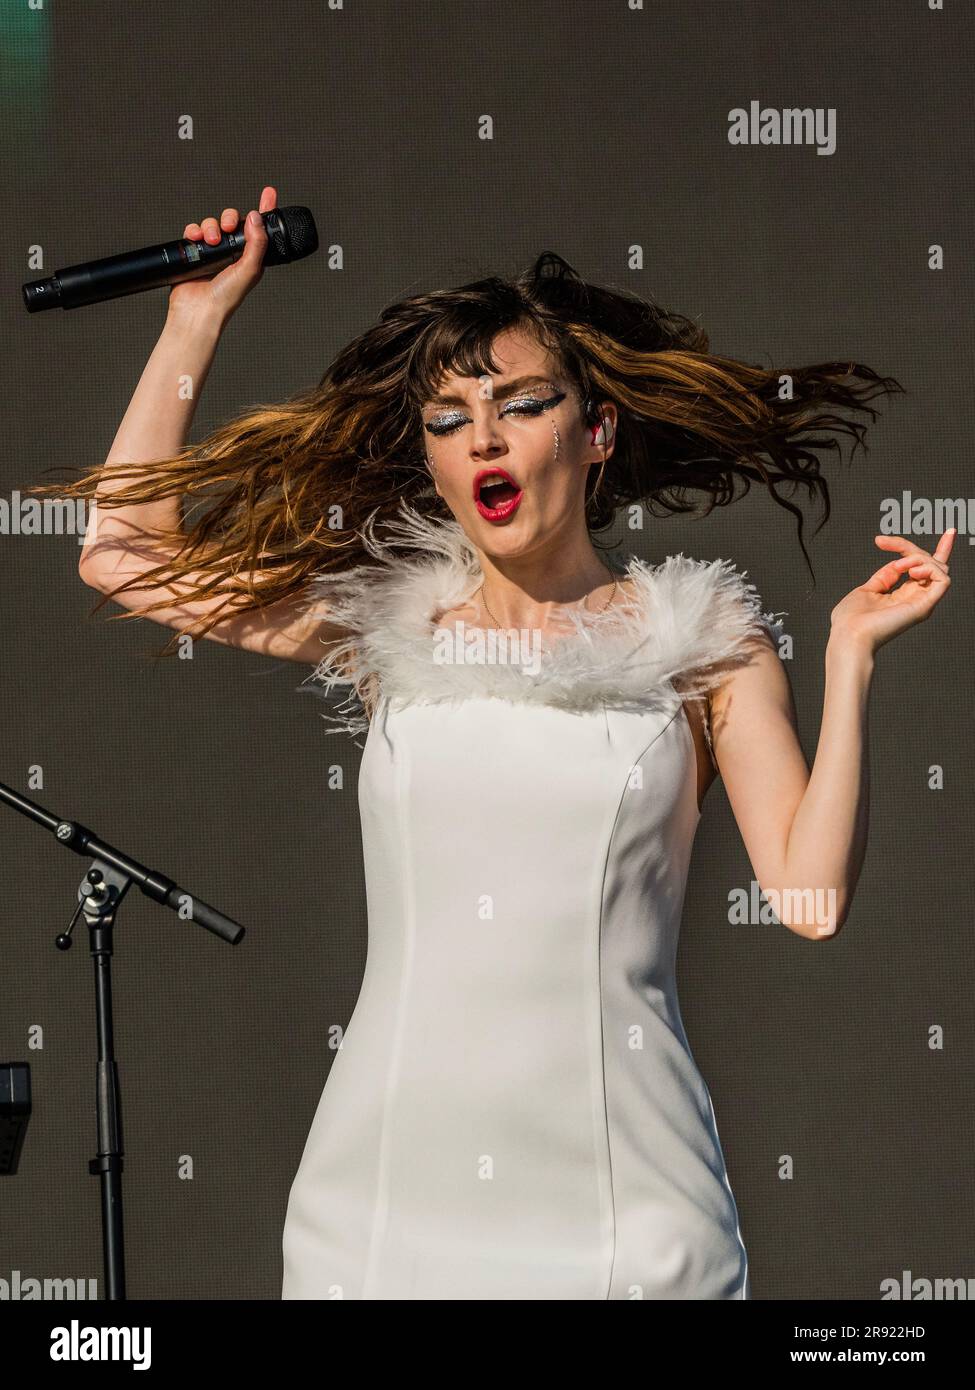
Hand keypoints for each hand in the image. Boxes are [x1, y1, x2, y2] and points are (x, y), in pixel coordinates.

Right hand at [166, 184, 276, 327]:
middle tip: (227, 228)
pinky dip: (194, 231)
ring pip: (212, 224)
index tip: (269, 192)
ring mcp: (213, 253)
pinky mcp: (194, 253)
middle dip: (229, 218)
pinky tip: (195, 239)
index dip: (264, 209)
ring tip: (210, 241)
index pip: (259, 228)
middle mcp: (232, 253)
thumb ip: (257, 243)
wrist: (198, 310)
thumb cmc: (226, 298)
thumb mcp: (249, 270)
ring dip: (210, 227)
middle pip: (232, 221)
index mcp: (250, 257)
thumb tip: (256, 217)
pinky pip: (194, 231)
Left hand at [829, 529, 954, 653]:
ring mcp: (922, 603)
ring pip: (938, 567)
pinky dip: (929, 568)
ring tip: (898, 565)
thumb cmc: (850, 620)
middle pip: (931, 562)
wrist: (849, 635)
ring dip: (917, 557)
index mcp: (903, 596)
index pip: (928, 570)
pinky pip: (943, 579)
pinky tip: (911, 571)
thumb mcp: (867, 590)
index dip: (941, 549)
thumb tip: (897, 563)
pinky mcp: (925, 606)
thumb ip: (884, 577)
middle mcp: (916, 598)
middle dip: (909, 546)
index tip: (950, 531)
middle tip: (883, 543)